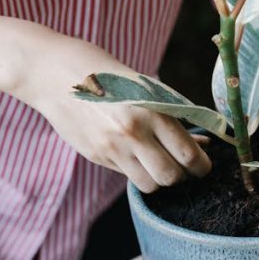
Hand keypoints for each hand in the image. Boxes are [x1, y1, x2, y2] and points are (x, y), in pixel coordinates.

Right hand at [13, 28, 210, 192]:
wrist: (55, 74)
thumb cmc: (108, 75)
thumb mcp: (146, 87)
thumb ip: (174, 116)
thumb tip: (202, 144)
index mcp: (151, 111)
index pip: (188, 155)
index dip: (202, 166)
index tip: (203, 165)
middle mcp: (132, 133)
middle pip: (171, 177)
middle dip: (183, 176)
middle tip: (184, 167)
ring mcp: (112, 148)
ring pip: (149, 185)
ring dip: (159, 179)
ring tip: (160, 163)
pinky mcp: (96, 156)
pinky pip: (127, 175)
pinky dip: (137, 171)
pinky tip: (136, 154)